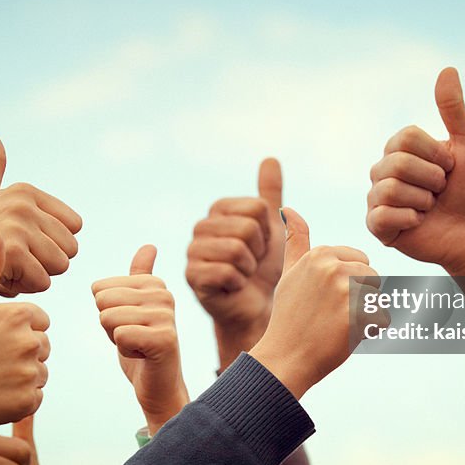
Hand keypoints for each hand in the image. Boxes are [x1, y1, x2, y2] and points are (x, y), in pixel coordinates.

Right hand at [0, 126, 82, 300]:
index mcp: (26, 191)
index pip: (74, 227)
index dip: (51, 243)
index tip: (20, 242)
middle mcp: (24, 203)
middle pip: (70, 248)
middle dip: (46, 262)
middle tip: (13, 259)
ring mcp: (18, 224)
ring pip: (60, 265)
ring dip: (36, 276)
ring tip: (8, 267)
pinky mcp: (13, 250)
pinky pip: (43, 281)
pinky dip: (25, 288)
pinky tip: (1, 278)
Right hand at [0, 229, 50, 428]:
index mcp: (20, 315)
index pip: (38, 321)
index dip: (16, 330)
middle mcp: (30, 342)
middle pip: (42, 346)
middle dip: (21, 353)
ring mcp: (29, 373)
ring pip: (40, 372)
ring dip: (21, 376)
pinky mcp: (27, 400)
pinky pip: (35, 398)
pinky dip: (19, 399)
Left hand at [93, 245, 189, 433]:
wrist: (158, 385)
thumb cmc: (142, 346)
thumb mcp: (135, 307)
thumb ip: (139, 276)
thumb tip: (149, 245)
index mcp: (155, 283)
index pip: (100, 289)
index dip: (106, 312)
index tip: (129, 325)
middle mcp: (165, 295)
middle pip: (103, 301)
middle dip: (109, 325)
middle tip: (132, 337)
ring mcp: (167, 316)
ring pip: (109, 318)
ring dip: (116, 339)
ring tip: (138, 345)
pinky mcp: (165, 339)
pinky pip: (120, 335)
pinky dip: (125, 351)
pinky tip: (143, 356)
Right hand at [186, 159, 284, 330]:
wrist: (257, 307)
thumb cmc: (264, 268)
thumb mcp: (273, 228)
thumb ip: (269, 194)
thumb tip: (270, 158)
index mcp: (219, 210)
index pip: (257, 208)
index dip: (268, 232)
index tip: (261, 246)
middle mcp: (201, 226)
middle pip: (247, 227)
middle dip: (259, 251)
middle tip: (251, 263)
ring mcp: (193, 251)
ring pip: (236, 249)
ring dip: (249, 268)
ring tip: (243, 274)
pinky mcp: (191, 276)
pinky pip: (227, 272)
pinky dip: (238, 283)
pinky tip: (233, 287)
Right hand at [249, 208, 377, 398]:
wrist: (286, 357)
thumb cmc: (289, 316)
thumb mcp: (289, 273)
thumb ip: (295, 241)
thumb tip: (288, 209)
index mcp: (320, 254)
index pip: (360, 261)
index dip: (348, 284)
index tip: (324, 299)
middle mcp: (332, 267)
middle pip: (372, 277)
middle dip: (359, 298)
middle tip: (330, 314)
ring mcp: (344, 291)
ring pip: (378, 297)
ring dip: (366, 313)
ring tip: (337, 324)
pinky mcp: (356, 316)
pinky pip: (381, 319)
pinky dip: (369, 331)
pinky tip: (344, 336)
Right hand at [367, 67, 464, 274]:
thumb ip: (454, 109)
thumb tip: (448, 69)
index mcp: (401, 149)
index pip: (405, 138)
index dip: (436, 154)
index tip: (451, 167)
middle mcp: (384, 171)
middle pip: (397, 163)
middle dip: (432, 179)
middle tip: (442, 190)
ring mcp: (379, 199)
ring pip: (389, 189)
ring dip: (423, 200)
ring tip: (432, 208)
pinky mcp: (378, 227)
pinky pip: (382, 216)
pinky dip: (409, 220)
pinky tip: (420, 223)